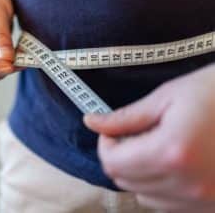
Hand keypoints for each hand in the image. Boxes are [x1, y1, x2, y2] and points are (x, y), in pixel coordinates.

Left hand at [84, 63, 214, 211]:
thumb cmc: (214, 92)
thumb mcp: (166, 97)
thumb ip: (125, 117)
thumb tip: (92, 122)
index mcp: (172, 152)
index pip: (113, 163)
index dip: (106, 144)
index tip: (113, 130)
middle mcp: (188, 184)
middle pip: (126, 181)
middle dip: (120, 157)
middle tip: (132, 134)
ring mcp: (204, 199)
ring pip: (145, 196)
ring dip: (139, 172)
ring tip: (154, 146)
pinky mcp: (213, 204)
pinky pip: (170, 204)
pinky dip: (160, 185)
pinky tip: (171, 161)